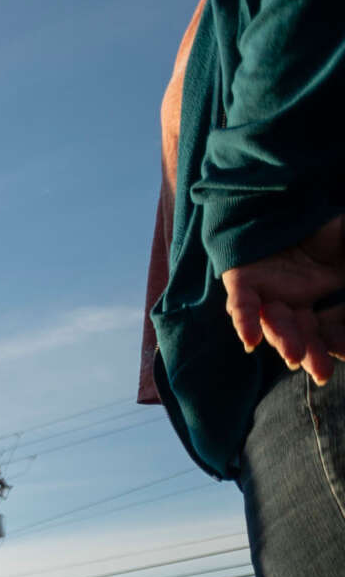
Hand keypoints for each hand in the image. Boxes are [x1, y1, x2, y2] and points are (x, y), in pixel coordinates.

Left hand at [224, 214, 344, 385]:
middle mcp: (292, 302)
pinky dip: (245, 321)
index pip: (330, 329)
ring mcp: (267, 293)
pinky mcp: (242, 282)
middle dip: (312, 355)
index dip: (337, 343)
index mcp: (319, 299)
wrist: (281, 202)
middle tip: (321, 374)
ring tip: (295, 358)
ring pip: (275, 324)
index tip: (344, 353)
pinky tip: (251, 340)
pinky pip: (241, 305)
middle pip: (302, 335)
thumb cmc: (324, 228)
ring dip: (285, 341)